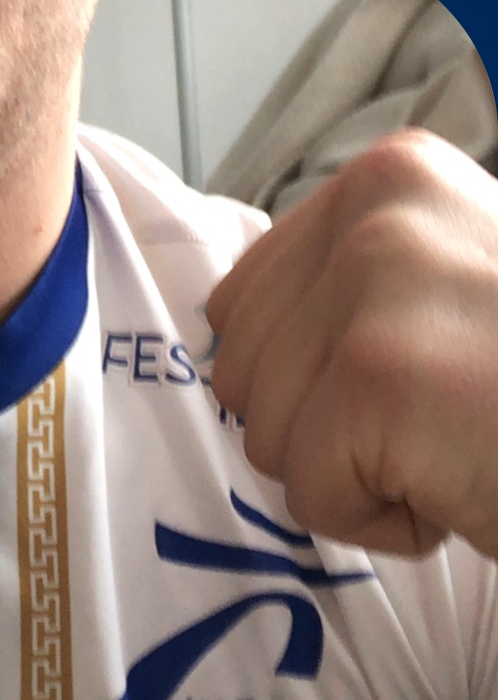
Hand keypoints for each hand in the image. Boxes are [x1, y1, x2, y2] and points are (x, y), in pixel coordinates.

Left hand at [208, 130, 497, 560]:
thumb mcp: (452, 288)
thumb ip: (354, 286)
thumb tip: (231, 333)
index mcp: (390, 175)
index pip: (244, 302)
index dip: (315, 377)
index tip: (422, 379)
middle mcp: (374, 207)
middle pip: (242, 372)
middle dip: (331, 430)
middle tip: (453, 422)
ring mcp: (374, 285)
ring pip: (268, 437)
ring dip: (362, 475)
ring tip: (463, 445)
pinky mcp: (376, 377)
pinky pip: (310, 494)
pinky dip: (388, 523)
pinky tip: (466, 484)